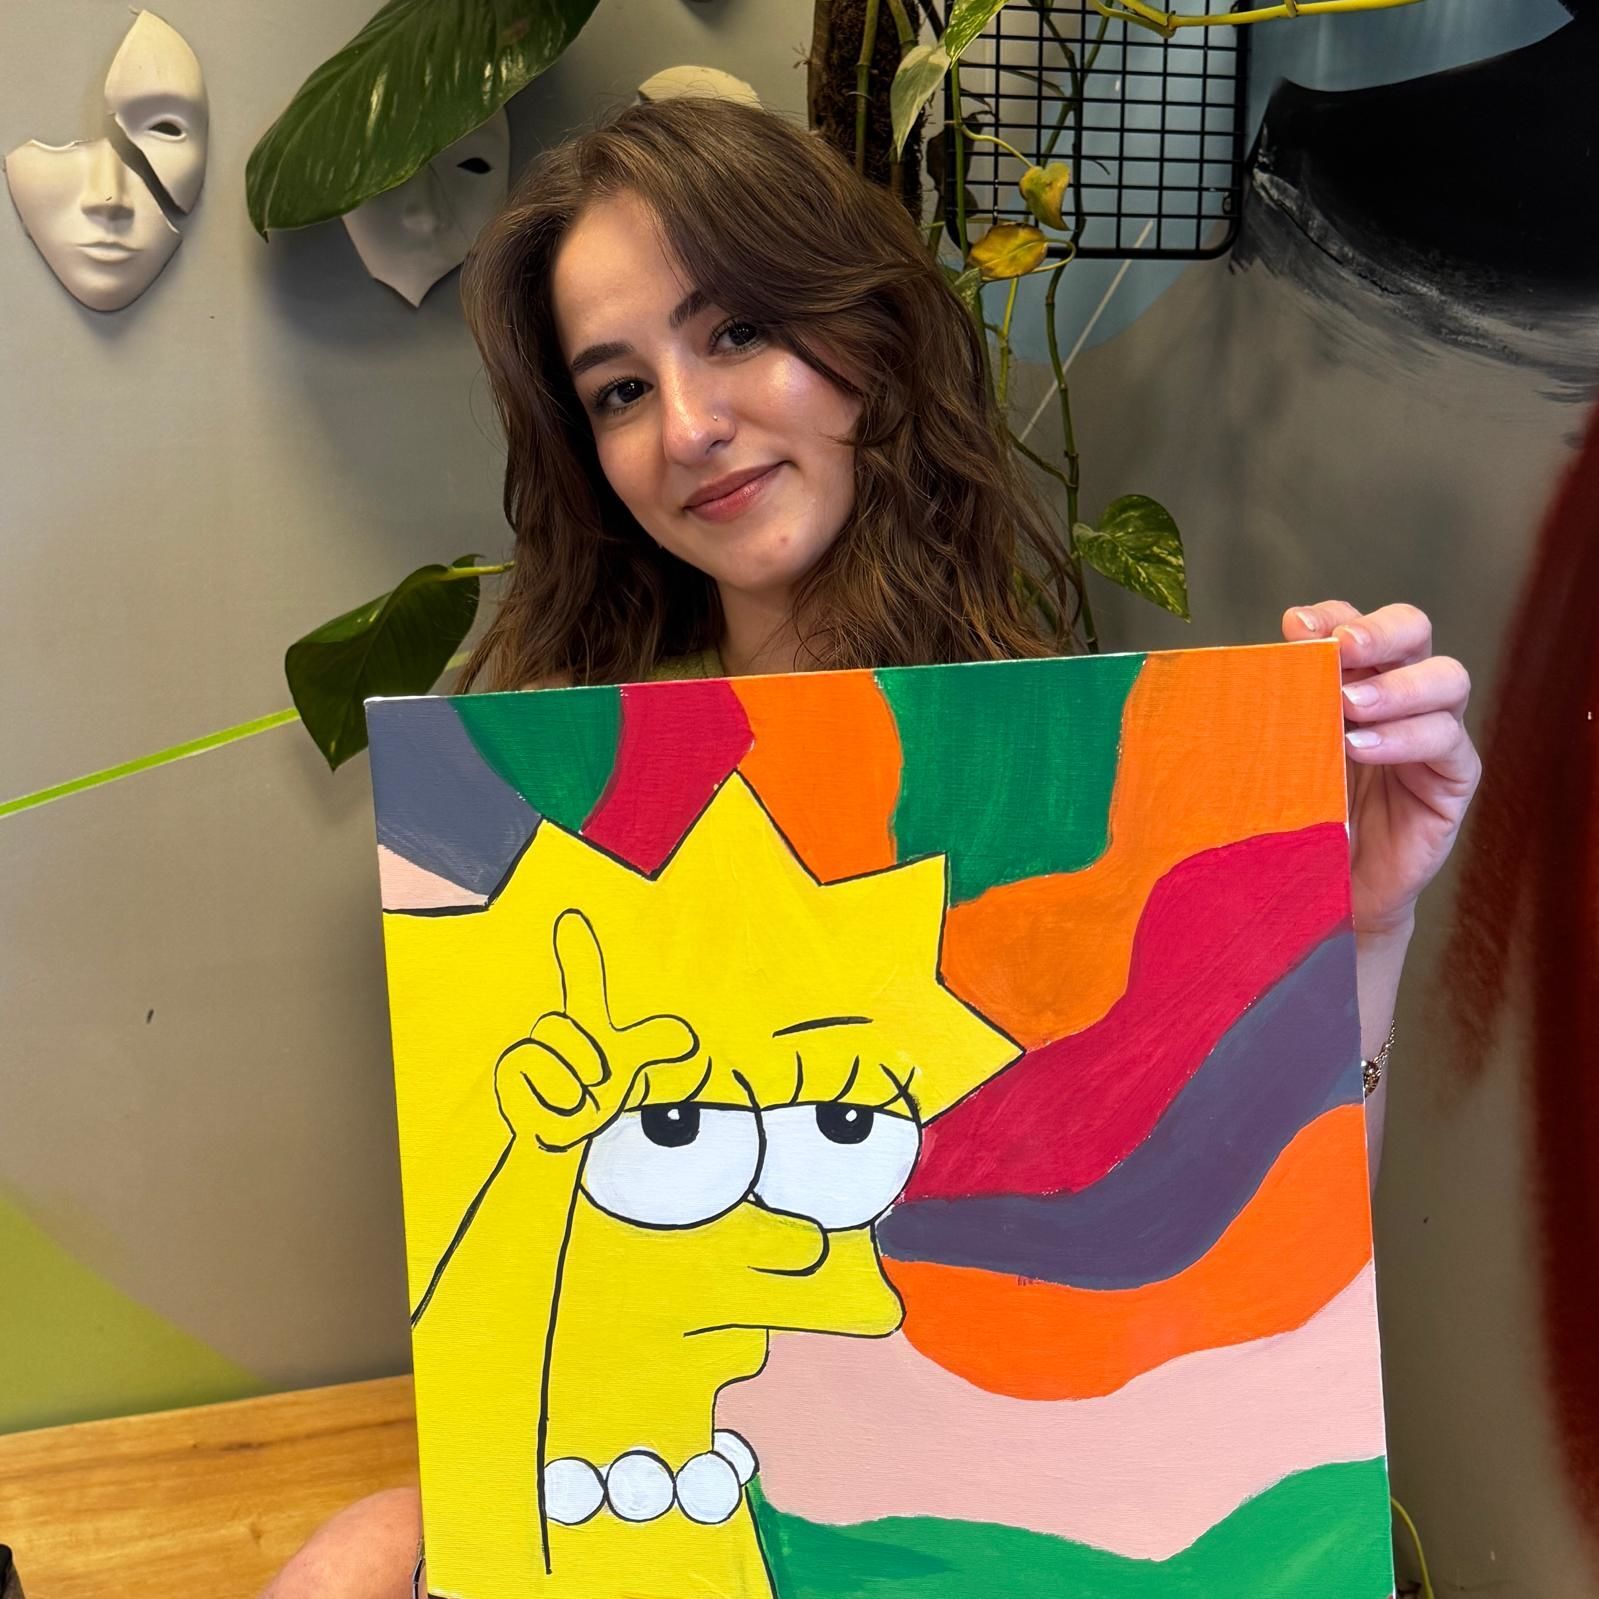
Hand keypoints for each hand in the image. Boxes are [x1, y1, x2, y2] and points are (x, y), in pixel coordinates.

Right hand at [494, 909, 697, 1150]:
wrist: (561, 1128)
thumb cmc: (594, 1087)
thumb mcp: (627, 1065)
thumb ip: (652, 1046)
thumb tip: (687, 1038)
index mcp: (583, 1018)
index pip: (582, 979)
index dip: (576, 950)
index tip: (571, 918)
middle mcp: (552, 1028)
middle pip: (555, 1027)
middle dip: (580, 1062)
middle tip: (591, 1081)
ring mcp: (526, 1050)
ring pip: (543, 1058)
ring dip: (569, 1089)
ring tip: (574, 1099)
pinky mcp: (506, 1078)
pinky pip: (528, 1082)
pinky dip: (550, 1106)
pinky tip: (552, 1111)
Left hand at [1282, 601, 1481, 939]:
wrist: (1328, 891)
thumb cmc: (1300, 817)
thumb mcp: (1282, 759)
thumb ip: (1281, 712)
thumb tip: (1261, 664)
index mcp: (1355, 677)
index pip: (1354, 624)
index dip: (1332, 616)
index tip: (1296, 627)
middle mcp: (1401, 693)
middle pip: (1415, 630)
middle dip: (1380, 631)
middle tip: (1343, 648)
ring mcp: (1435, 732)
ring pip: (1447, 678)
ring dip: (1396, 686)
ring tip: (1350, 706)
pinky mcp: (1453, 777)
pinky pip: (1447, 742)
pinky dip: (1405, 738)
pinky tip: (1363, 749)